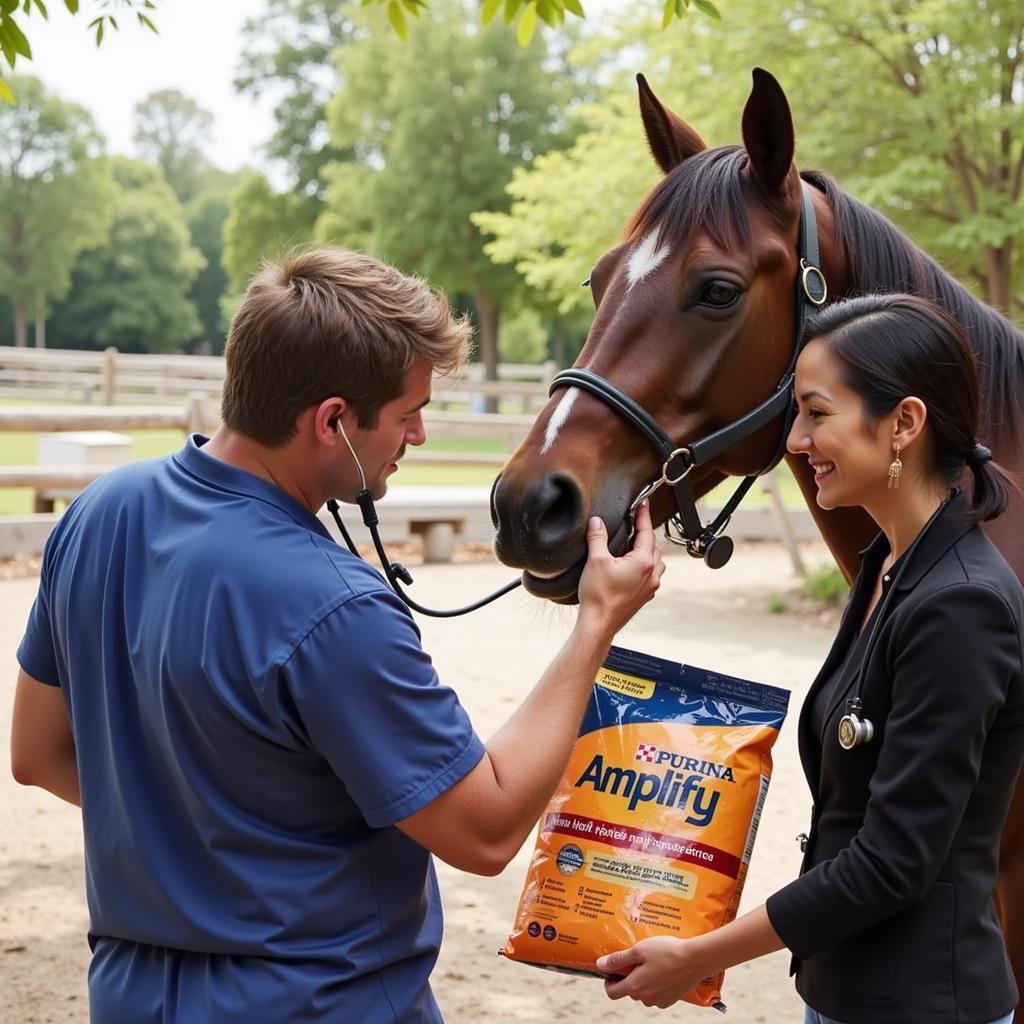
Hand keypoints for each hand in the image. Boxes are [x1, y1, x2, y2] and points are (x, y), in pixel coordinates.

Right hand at [577, 500, 663, 631]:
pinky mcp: (644, 596)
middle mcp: (651, 574)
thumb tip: (597, 522)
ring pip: (655, 561)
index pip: (646, 531)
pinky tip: (630, 566)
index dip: (643, 515)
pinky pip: (651, 575)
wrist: (599, 624)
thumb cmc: (599, 596)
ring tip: (631, 545)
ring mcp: (650, 587)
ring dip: (646, 550)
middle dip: (643, 533)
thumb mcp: (596, 560)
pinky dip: (644, 565)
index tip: (643, 503)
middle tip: (632, 524)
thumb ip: (598, 537)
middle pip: (653, 546)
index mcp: (643, 562)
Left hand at [597, 936, 707, 1007]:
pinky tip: (663, 970)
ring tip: (652, 963)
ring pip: (644, 993)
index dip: (608, 982)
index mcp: (635, 986)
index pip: (612, 993)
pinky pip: (657, 995)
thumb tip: (600, 965)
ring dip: (643, 981)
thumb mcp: (639, 950)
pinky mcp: (671, 1000)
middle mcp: (646, 998)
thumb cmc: (666, 951)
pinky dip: (656, 985)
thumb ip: (618, 959)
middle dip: (629, 977)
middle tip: (637, 960)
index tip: (612, 971)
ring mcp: (659, 1001)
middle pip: (629, 991)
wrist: (695, 959)